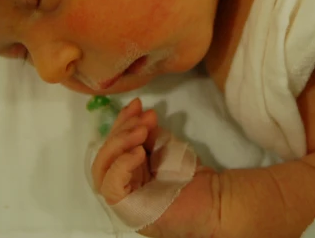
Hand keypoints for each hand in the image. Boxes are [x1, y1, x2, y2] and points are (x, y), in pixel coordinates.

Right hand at [90, 98, 220, 237]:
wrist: (211, 197)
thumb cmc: (188, 174)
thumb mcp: (163, 145)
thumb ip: (146, 131)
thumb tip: (139, 110)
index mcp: (126, 169)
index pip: (112, 144)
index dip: (121, 122)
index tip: (137, 104)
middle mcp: (120, 184)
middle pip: (104, 155)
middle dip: (120, 131)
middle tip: (142, 119)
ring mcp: (122, 199)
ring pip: (102, 170)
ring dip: (119, 144)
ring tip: (141, 131)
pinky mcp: (126, 209)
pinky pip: (112, 187)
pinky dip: (121, 165)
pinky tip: (138, 152)